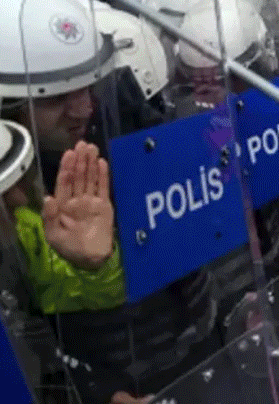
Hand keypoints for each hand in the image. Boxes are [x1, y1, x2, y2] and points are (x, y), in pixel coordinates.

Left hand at [43, 142, 114, 270]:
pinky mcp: (105, 206)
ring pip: (90, 179)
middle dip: (80, 161)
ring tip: (92, 148)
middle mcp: (77, 200)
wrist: (90, 259)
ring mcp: (91, 202)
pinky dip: (103, 175)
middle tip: (82, 144)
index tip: (69, 154)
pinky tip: (102, 163)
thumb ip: (50, 215)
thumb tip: (48, 196)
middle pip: (78, 177)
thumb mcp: (53, 234)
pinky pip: (104, 187)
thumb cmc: (69, 248)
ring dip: (91, 164)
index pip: (64, 183)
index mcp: (62, 206)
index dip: (66, 168)